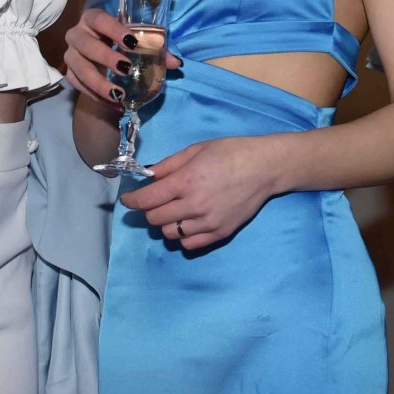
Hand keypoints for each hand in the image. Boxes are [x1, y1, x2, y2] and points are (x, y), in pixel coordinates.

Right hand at [62, 7, 180, 107]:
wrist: (102, 58)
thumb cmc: (121, 43)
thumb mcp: (136, 42)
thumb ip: (155, 49)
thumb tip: (175, 62)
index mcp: (93, 19)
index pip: (99, 19)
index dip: (114, 29)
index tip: (132, 42)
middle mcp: (77, 34)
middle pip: (86, 44)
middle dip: (106, 57)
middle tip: (126, 69)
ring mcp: (70, 54)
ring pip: (79, 68)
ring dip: (98, 82)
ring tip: (119, 94)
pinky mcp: (69, 73)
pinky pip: (78, 85)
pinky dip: (96, 95)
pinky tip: (113, 102)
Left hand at [120, 135, 282, 249]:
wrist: (265, 168)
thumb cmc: (231, 152)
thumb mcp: (196, 150)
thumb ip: (169, 165)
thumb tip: (147, 176)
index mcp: (187, 181)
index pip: (147, 200)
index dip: (132, 201)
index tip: (128, 199)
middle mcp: (195, 205)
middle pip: (155, 219)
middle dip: (149, 210)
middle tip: (154, 201)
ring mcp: (208, 222)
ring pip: (170, 234)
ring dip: (166, 223)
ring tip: (174, 210)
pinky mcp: (220, 233)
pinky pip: (189, 244)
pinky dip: (182, 236)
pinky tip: (187, 222)